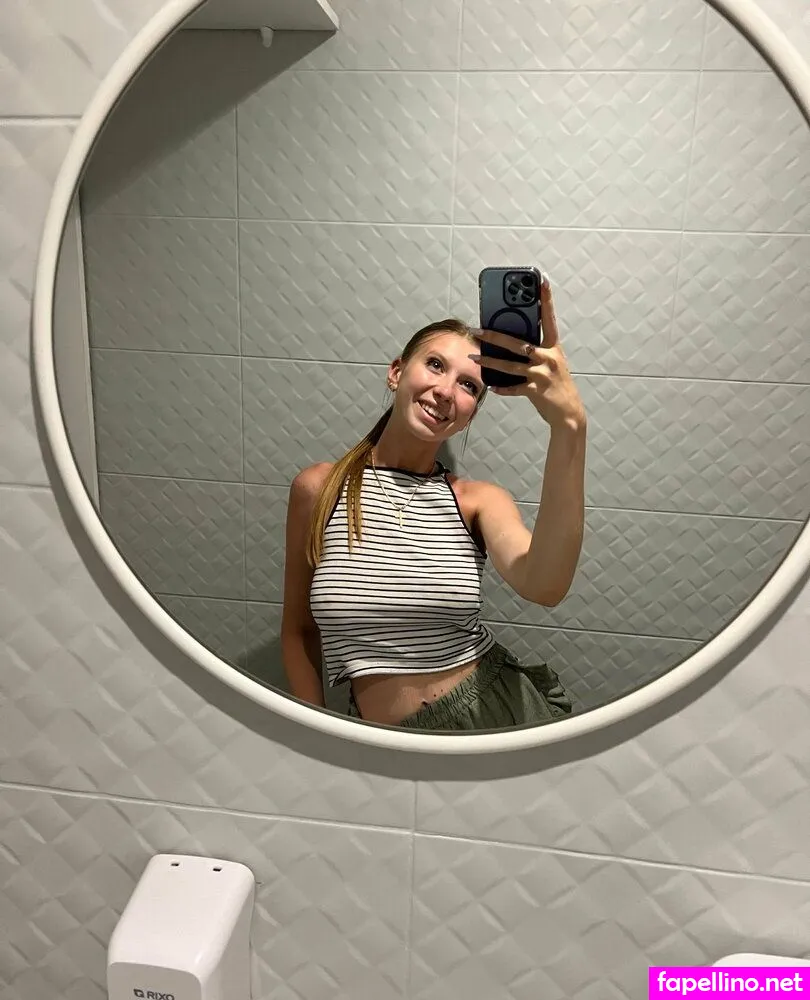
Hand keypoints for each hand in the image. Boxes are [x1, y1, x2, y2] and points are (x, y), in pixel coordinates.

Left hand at [471, 276, 585, 430]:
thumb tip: (514, 341)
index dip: (546, 300)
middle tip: (477, 329)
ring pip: (510, 365)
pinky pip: (514, 387)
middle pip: (517, 343)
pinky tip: (492, 386)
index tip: (542, 282)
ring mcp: (542, 375)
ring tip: (474, 356)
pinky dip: (502, 387)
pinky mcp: (536, 391)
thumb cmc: (557, 385)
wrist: (569, 413)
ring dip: (489, 361)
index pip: (549, 319)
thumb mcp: (552, 363)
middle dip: (495, 336)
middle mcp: (549, 358)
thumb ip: (536, 351)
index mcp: (554, 347)